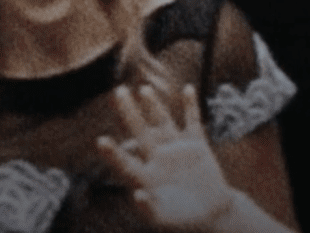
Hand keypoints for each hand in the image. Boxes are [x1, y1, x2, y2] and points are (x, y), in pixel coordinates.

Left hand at [98, 84, 239, 229]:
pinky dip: (190, 106)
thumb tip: (137, 196)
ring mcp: (176, 150)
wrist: (209, 213)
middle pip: (139, 131)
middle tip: (117, 93)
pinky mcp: (196, 145)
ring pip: (162, 122)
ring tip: (143, 89)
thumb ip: (149, 209)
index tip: (100, 141)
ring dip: (153, 106)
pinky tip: (186, 89)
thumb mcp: (163, 219)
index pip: (125, 161)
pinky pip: (192, 121)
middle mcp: (157, 158)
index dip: (113, 153)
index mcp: (144, 176)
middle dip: (128, 113)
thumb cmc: (182, 220)